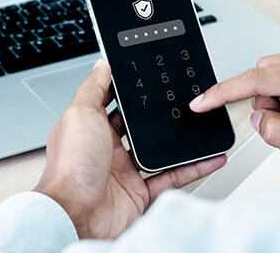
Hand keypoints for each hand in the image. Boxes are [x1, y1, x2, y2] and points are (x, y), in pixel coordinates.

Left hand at [35, 60, 226, 238]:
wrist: (76, 215)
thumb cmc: (70, 168)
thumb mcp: (79, 114)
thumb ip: (92, 89)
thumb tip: (101, 65)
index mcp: (89, 129)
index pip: (111, 103)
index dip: (127, 90)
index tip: (147, 76)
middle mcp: (106, 150)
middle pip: (137, 127)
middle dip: (156, 115)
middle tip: (179, 98)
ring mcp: (124, 172)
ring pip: (159, 151)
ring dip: (179, 141)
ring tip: (198, 124)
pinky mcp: (140, 192)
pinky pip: (172, 176)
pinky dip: (193, 167)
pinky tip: (209, 157)